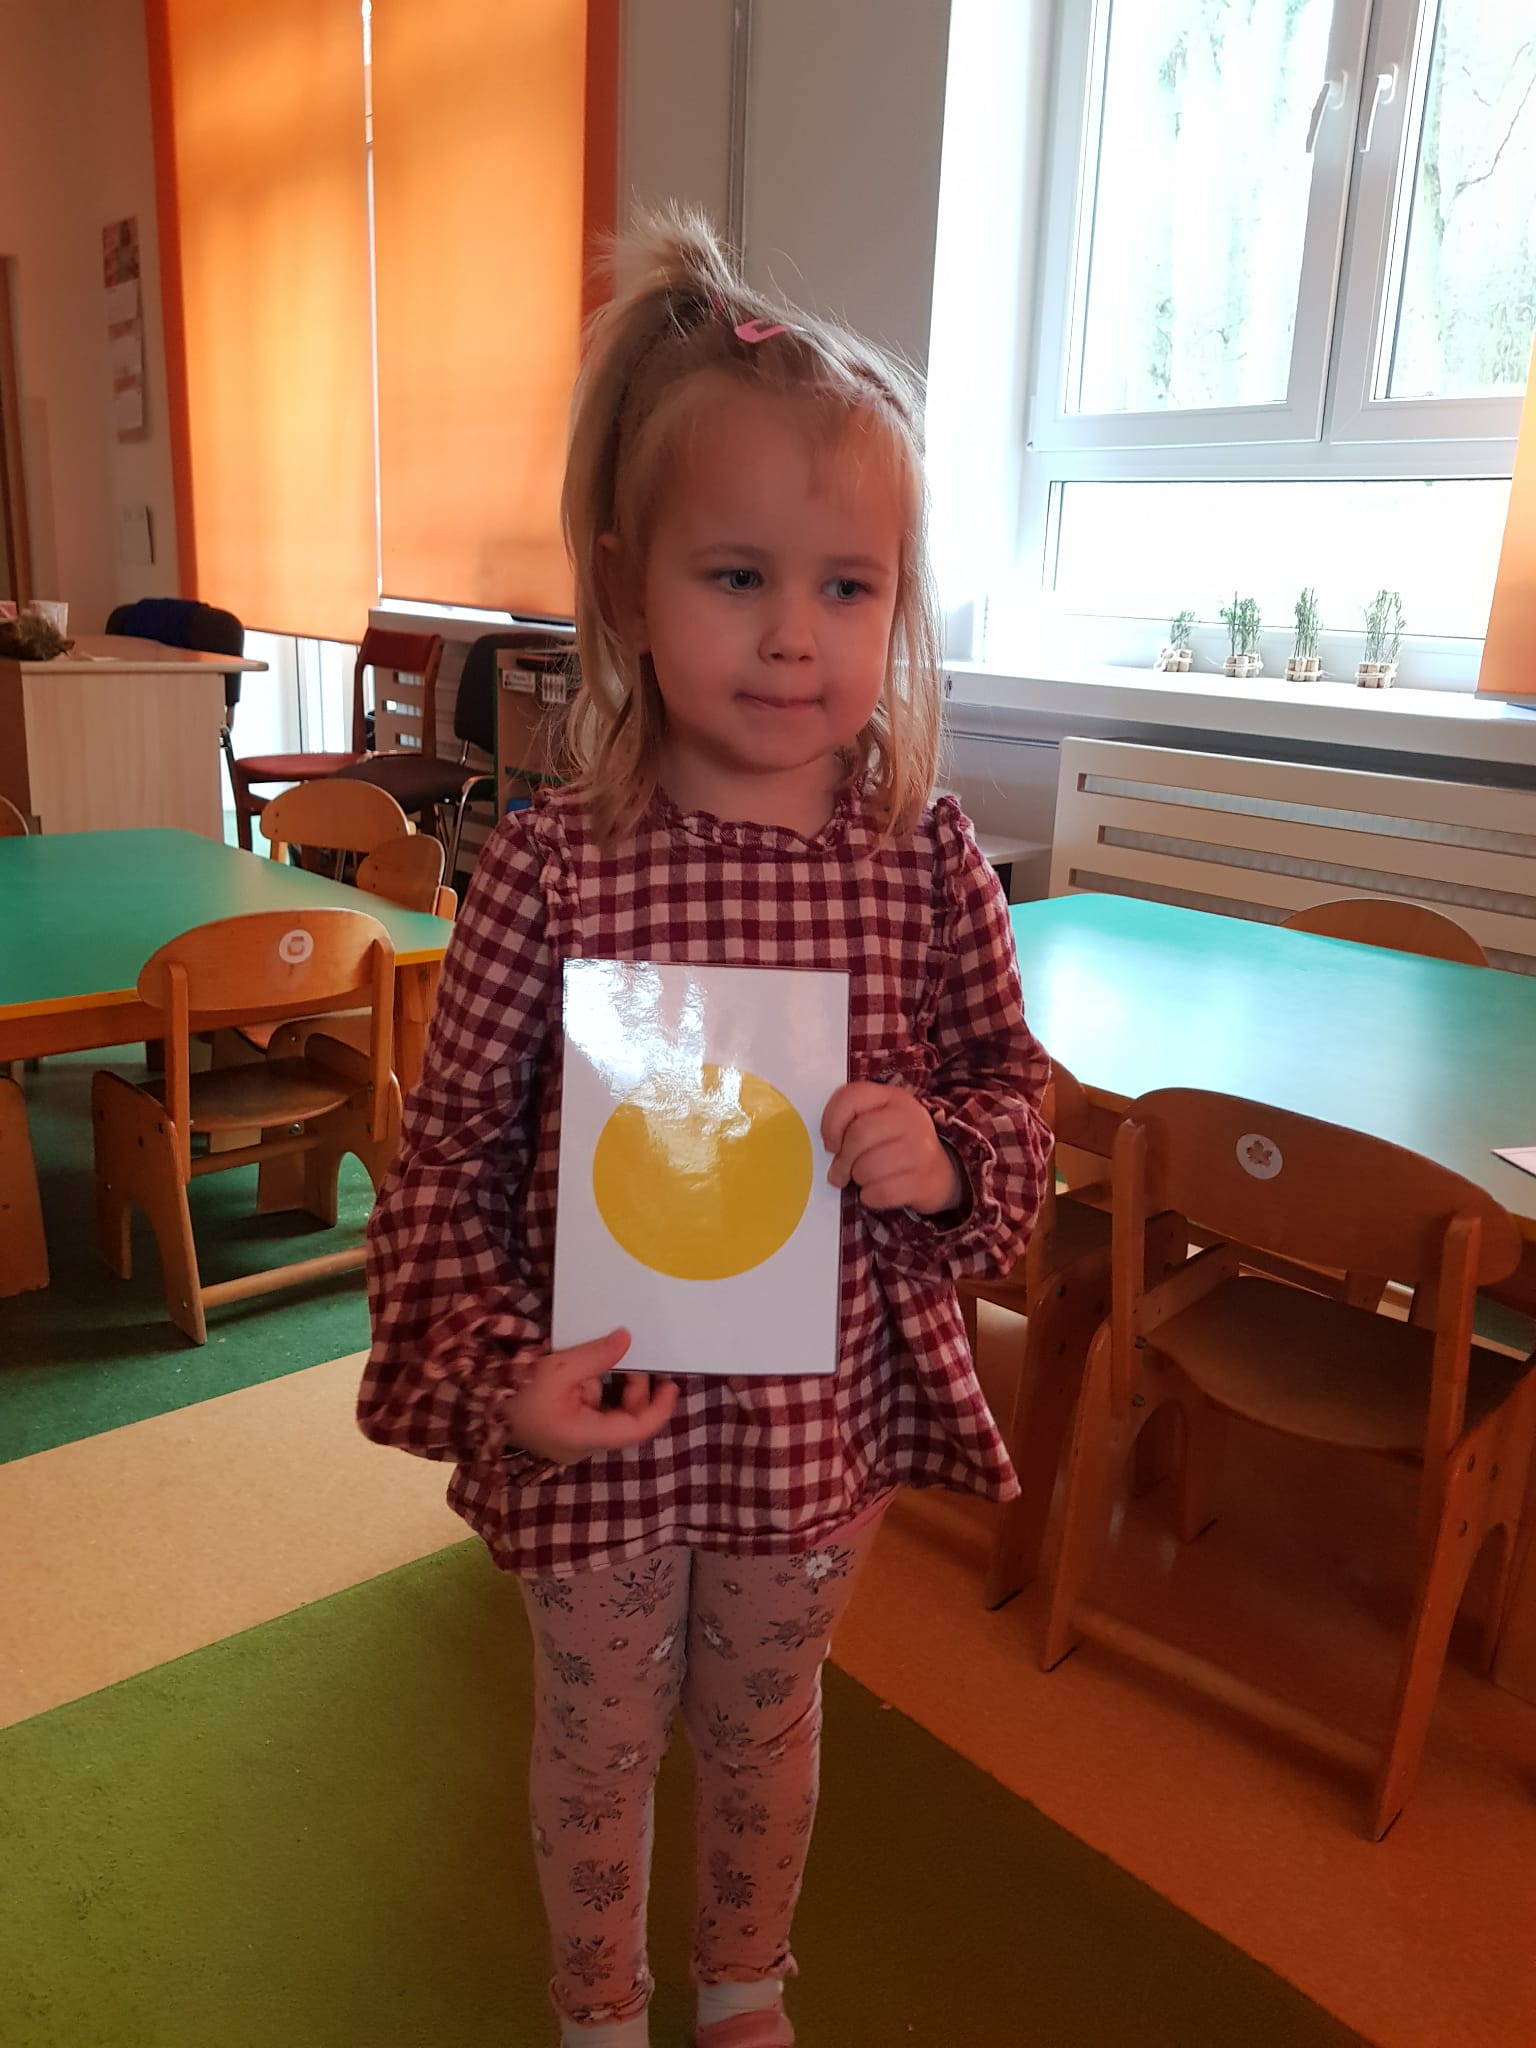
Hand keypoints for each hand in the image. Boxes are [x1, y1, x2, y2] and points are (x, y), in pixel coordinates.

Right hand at [503, 1328, 677, 1466]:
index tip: (672, 1384)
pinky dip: (592, 1391)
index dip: (660, 1408)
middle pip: (624, 1421)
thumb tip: (627, 1339)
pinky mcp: (560, 1431)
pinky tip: (584, 1371)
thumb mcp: (560, 1367)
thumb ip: (598, 1355)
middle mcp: (581, 1446)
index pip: (637, 1430)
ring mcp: (570, 1441)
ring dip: (609, 1387)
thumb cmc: (516, 1388)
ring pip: (607, 1414)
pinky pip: (589, 1412)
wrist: (473, 1402)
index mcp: (584, 1437)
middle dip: (633, 1390)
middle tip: (634, 1361)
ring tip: (598, 1361)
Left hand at [821, 1081, 965, 1214]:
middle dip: (842, 1160)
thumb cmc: (897, 1144)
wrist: (937, 1171)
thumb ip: (850, 1120)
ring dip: (858, 1179)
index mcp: (893, 1097)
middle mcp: (910, 1118)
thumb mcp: (878, 1119)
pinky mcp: (923, 1180)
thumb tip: (830, 1148)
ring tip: (865, 1178)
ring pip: (868, 1168)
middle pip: (859, 1136)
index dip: (831, 1124)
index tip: (830, 1144)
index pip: (852, 1097)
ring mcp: (920, 1149)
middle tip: (840, 1171)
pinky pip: (882, 1192)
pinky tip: (875, 1191)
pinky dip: (870, 1197)